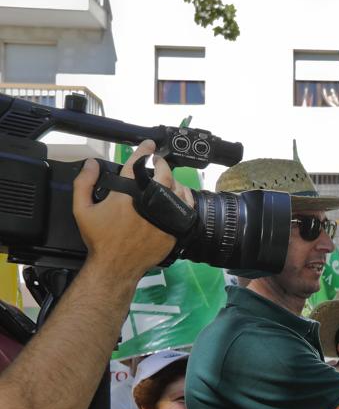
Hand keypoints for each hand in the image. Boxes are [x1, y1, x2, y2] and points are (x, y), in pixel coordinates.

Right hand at [73, 141, 191, 278]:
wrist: (117, 265)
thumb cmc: (100, 239)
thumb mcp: (82, 210)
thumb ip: (84, 183)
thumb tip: (91, 163)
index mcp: (128, 194)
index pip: (138, 164)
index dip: (144, 150)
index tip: (148, 144)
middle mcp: (151, 201)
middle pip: (163, 173)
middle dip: (160, 163)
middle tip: (157, 161)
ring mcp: (166, 214)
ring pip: (177, 187)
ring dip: (172, 178)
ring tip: (166, 176)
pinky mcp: (176, 226)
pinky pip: (187, 205)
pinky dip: (184, 195)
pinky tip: (179, 193)